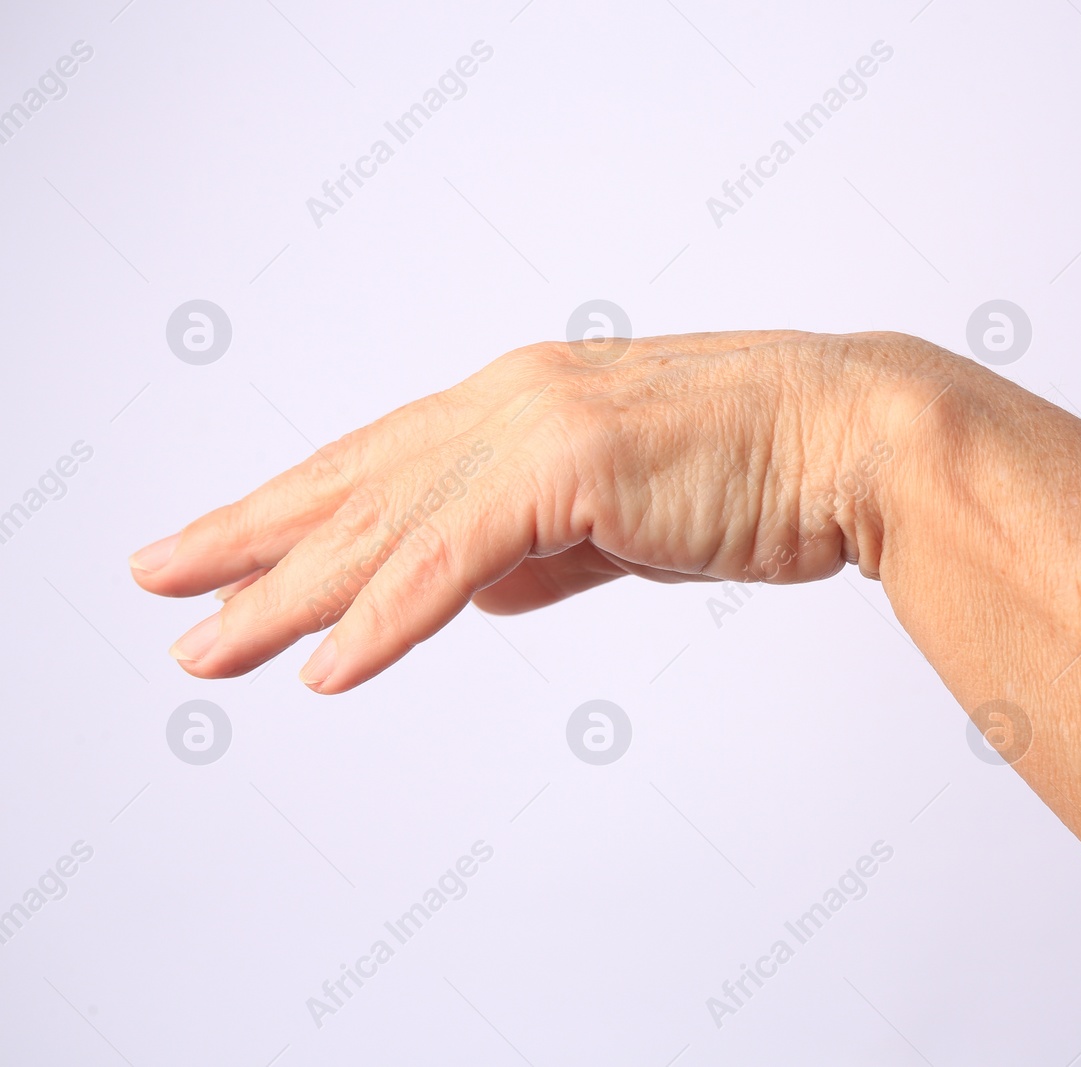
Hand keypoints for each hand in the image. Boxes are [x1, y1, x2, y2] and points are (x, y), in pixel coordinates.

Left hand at [128, 330, 948, 693]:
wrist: (855, 437)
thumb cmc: (765, 470)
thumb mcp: (630, 515)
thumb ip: (549, 551)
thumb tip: (481, 593)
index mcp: (526, 403)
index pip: (384, 463)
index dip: (298, 509)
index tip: (233, 548)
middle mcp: (512, 400)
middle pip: (354, 484)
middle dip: (250, 543)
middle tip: (161, 584)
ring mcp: (536, 426)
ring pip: (382, 523)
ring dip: (287, 591)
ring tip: (209, 647)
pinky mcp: (570, 467)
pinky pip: (452, 558)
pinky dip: (385, 614)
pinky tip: (324, 666)